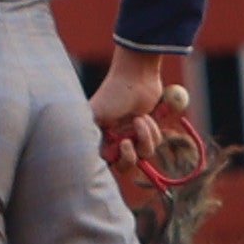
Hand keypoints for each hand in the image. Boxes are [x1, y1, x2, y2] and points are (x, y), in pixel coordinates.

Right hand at [89, 49, 183, 171]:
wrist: (137, 77)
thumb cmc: (113, 94)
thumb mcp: (95, 115)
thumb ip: (88, 138)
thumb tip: (89, 158)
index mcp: (100, 138)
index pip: (106, 164)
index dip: (114, 161)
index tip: (117, 147)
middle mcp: (115, 140)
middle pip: (125, 166)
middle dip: (129, 156)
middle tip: (128, 142)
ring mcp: (134, 136)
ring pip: (144, 154)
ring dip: (144, 137)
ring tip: (139, 118)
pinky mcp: (149, 130)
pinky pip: (156, 142)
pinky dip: (152, 130)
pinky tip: (145, 115)